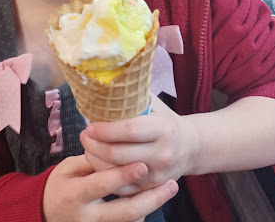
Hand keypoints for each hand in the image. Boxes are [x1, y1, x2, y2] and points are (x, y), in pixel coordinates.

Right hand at [43, 154, 178, 221]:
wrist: (47, 212)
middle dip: (150, 198)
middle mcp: (87, 217)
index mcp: (74, 195)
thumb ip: (91, 160)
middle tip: (170, 183)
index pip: (101, 185)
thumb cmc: (59, 184)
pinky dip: (142, 212)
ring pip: (131, 221)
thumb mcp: (67, 168)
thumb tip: (114, 145)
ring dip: (151, 205)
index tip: (141, 164)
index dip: (122, 175)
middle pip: (125, 212)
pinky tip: (154, 197)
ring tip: (169, 188)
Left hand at [80, 94, 198, 196]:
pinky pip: (121, 188)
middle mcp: (162, 154)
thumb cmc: (164, 120)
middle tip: (84, 135)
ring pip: (116, 173)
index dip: (106, 129)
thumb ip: (132, 95)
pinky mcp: (151, 189)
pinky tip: (98, 162)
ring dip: (95, 159)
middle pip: (119, 154)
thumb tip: (102, 84)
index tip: (89, 126)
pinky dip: (105, 175)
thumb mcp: (154, 104)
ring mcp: (157, 175)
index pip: (130, 130)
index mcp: (163, 129)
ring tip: (88, 146)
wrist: (190, 147)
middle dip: (94, 145)